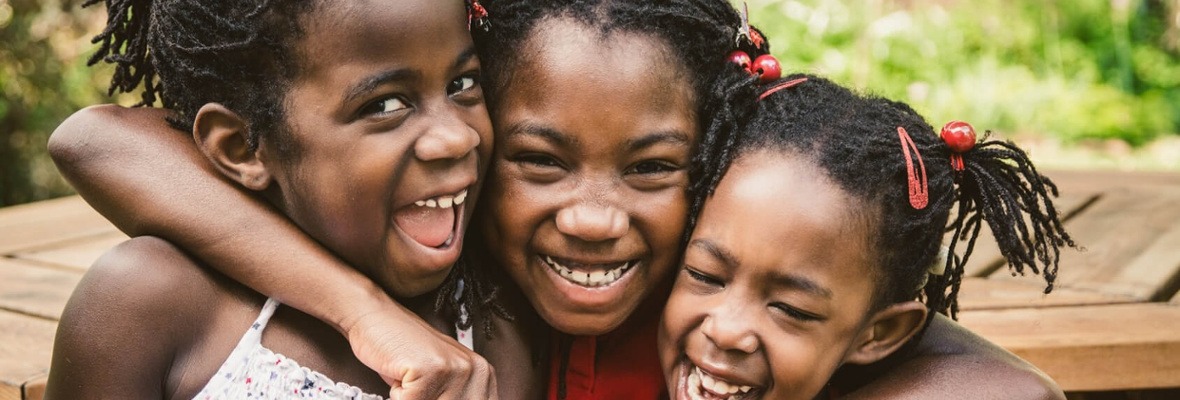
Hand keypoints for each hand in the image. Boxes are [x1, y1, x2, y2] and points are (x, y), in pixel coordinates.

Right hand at [344, 305, 498, 399]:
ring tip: (410, 379)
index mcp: (485, 375)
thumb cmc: (403, 353)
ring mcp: (456, 369)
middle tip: (417, 384)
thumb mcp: (441, 382)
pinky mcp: (430, 370)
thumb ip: (454, 396)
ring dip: (414, 398)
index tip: (434, 391)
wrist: (375, 318)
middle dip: (427, 399)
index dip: (447, 399)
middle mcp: (478, 371)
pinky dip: (397, 394)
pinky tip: (401, 372)